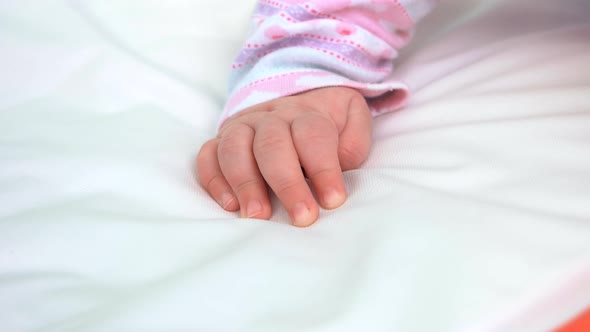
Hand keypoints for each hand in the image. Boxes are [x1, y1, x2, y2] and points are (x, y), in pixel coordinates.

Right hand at [197, 87, 371, 226]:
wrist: (295, 99)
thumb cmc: (326, 122)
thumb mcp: (351, 118)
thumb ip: (354, 139)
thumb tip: (342, 163)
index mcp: (305, 113)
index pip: (313, 136)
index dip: (324, 169)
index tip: (333, 201)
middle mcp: (269, 117)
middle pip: (272, 145)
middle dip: (287, 184)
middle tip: (302, 218)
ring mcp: (241, 128)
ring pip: (235, 148)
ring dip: (245, 183)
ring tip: (257, 216)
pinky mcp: (219, 142)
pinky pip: (208, 156)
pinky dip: (214, 180)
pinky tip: (230, 205)